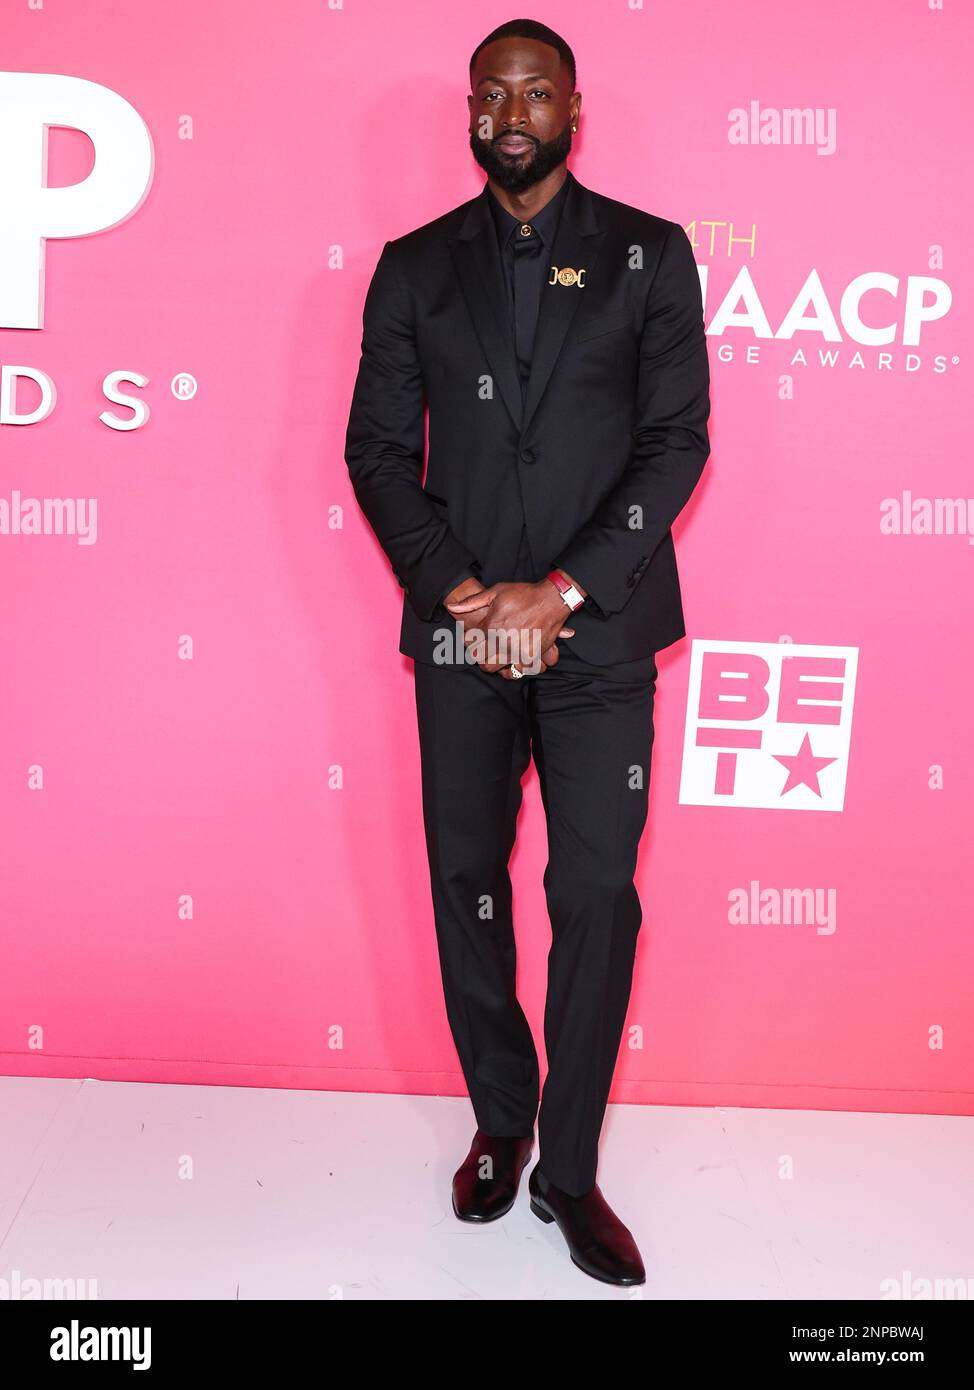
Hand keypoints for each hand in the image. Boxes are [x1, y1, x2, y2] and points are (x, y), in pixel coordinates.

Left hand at [446, 579, 575, 676]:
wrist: (551, 600)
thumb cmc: (523, 594)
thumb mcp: (495, 592)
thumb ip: (472, 602)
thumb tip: (451, 607)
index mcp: (491, 626)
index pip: (471, 642)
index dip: (471, 640)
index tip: (476, 637)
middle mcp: (502, 641)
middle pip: (481, 659)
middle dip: (481, 655)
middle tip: (486, 649)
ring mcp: (516, 651)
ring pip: (496, 668)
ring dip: (495, 663)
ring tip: (499, 654)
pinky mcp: (530, 656)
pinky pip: (517, 670)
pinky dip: (514, 668)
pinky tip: (513, 660)